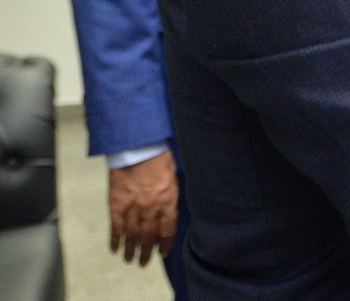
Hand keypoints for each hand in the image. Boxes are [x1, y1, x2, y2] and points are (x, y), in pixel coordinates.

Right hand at [108, 150, 178, 265]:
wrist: (138, 148)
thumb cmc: (158, 159)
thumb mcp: (172, 179)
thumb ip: (169, 199)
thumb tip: (167, 215)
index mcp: (168, 201)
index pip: (168, 230)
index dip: (165, 244)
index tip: (163, 253)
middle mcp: (151, 208)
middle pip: (149, 236)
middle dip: (147, 252)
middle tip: (144, 263)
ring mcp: (133, 207)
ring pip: (132, 235)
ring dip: (131, 250)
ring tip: (129, 260)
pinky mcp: (116, 204)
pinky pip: (115, 227)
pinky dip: (115, 240)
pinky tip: (114, 249)